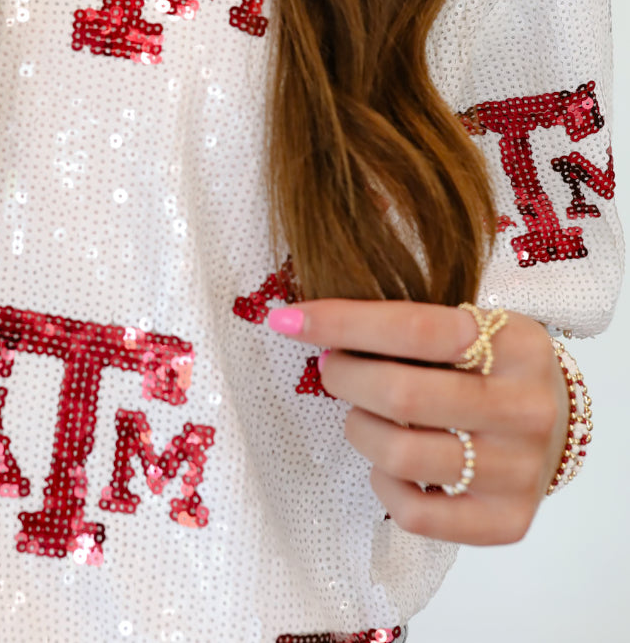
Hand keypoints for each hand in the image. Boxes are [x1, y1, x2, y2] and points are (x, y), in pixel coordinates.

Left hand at [267, 299, 569, 544]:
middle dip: (344, 377)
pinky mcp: (508, 521)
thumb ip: (404, 325)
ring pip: (401, 455)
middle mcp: (526, 407)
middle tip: (331, 368)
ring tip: (362, 414)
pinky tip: (386, 464)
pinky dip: (383, 485)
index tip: (288, 320)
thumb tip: (307, 323)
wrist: (553, 423)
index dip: (343, 322)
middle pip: (402, 394)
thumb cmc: (485, 364)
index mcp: (516, 343)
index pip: (414, 328)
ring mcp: (520, 469)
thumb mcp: (466, 326)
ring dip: (359, 428)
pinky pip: (416, 515)